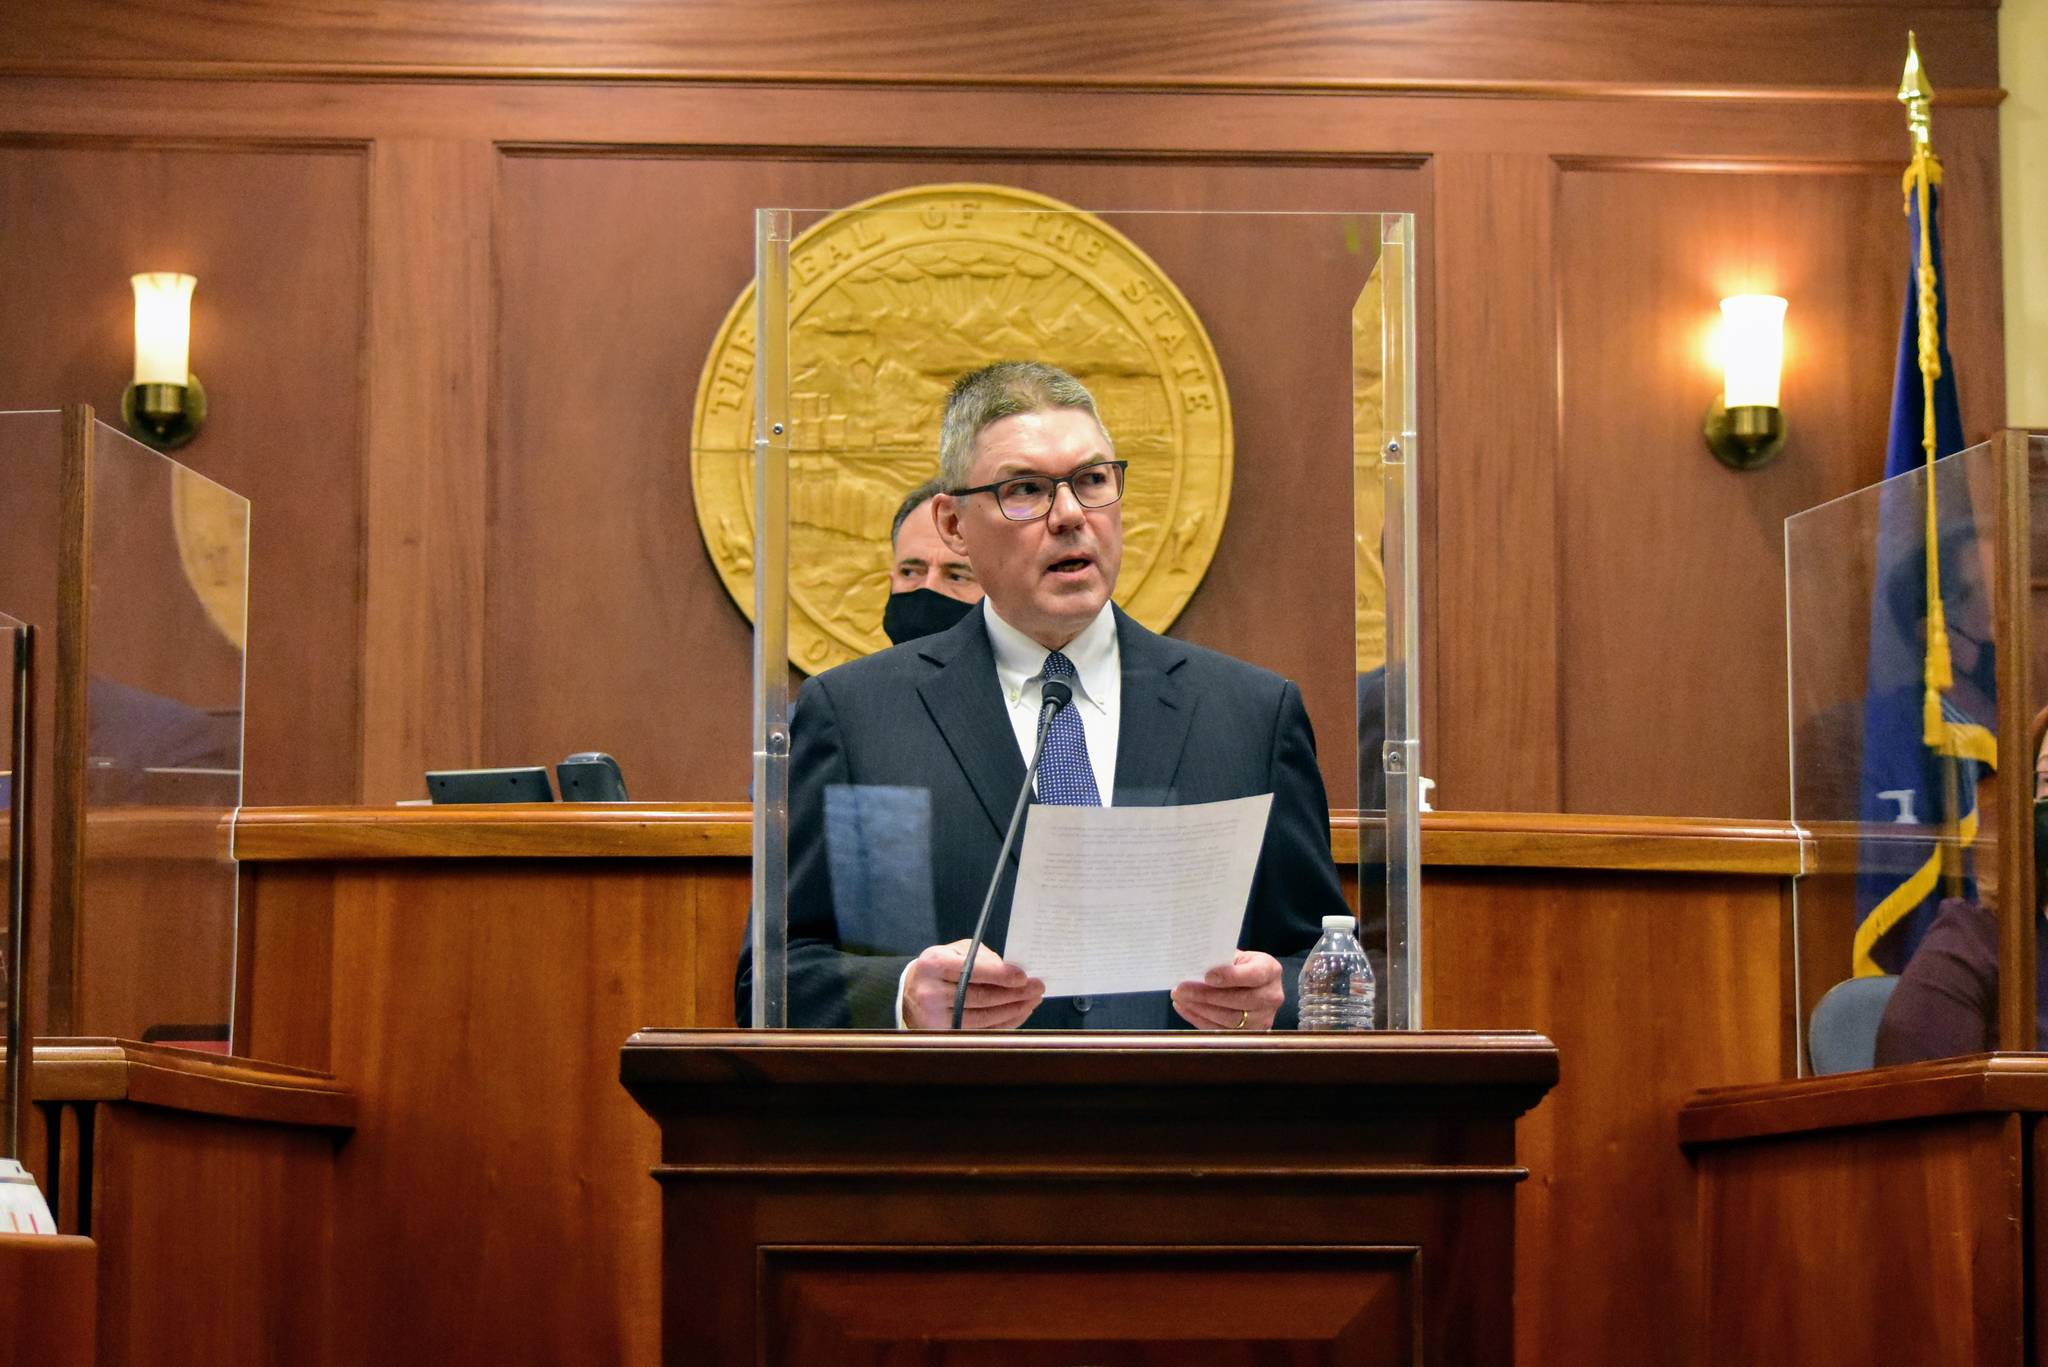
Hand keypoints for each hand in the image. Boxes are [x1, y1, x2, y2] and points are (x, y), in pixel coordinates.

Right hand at [902, 939, 1044, 1029]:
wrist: (910, 993)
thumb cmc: (939, 968)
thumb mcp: (954, 951)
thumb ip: (981, 956)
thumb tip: (1010, 970)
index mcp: (934, 964)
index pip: (971, 971)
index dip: (1000, 975)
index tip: (1023, 976)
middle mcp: (931, 992)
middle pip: (980, 997)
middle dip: (1014, 994)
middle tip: (1037, 988)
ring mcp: (935, 1018)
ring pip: (983, 1018)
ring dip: (1013, 1010)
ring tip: (1032, 1000)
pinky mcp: (944, 1034)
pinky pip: (981, 1031)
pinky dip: (1003, 1023)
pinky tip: (1018, 1013)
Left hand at [1172, 950, 1283, 1030]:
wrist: (1258, 985)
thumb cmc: (1243, 967)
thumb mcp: (1238, 957)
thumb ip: (1222, 960)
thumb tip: (1195, 964)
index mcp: (1270, 971)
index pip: (1253, 976)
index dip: (1230, 977)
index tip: (1207, 977)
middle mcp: (1272, 996)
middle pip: (1239, 1001)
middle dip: (1206, 996)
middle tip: (1182, 989)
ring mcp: (1264, 1018)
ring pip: (1230, 1019)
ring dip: (1200, 1009)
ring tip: (1180, 998)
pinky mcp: (1251, 1033)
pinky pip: (1222, 1030)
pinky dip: (1200, 1020)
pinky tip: (1185, 1008)